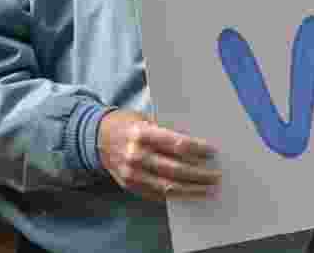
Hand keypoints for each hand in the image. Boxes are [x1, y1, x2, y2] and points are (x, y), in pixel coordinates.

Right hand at [97, 109, 221, 201]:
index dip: (197, 149)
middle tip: (216, 175)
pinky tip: (189, 194)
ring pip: (168, 186)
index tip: (213, 151)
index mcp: (142, 133)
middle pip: (175, 168)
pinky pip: (156, 194)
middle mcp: (136, 155)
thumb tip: (196, 142)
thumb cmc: (129, 123)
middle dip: (199, 174)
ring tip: (208, 189)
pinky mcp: (130, 185)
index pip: (176, 144)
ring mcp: (132, 173)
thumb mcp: (147, 119)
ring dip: (191, 189)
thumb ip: (167, 130)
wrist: (97, 137)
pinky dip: (175, 195)